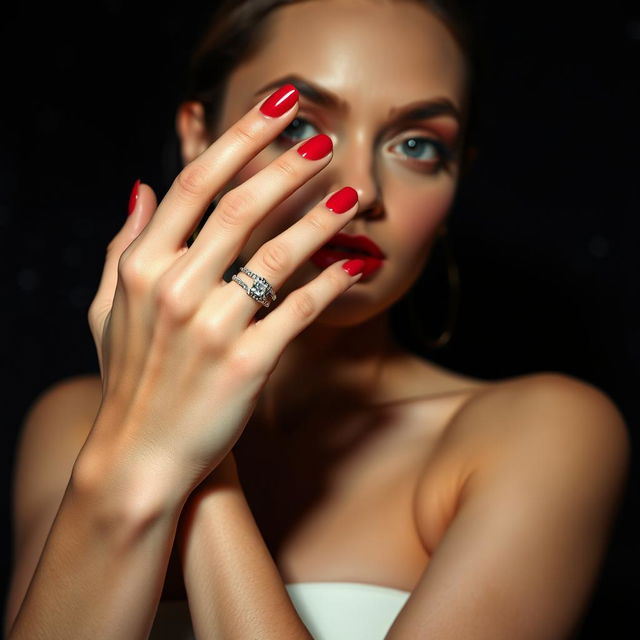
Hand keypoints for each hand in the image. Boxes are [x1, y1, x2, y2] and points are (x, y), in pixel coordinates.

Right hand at [83, 84, 362, 502]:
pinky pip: (299, 311)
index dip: (239, 139)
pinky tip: (355, 265)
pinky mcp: (246, 364)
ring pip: (278, 256)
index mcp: (141, 266)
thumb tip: (142, 186)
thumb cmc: (130, 378)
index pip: (194, 185)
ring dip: (320, 220)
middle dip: (287, 166)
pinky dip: (331, 285)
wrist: (140, 456)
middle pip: (240, 208)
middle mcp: (173, 289)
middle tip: (322, 139)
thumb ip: (122, 243)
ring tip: (352, 196)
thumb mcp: (105, 307)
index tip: (276, 109)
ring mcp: (210, 327)